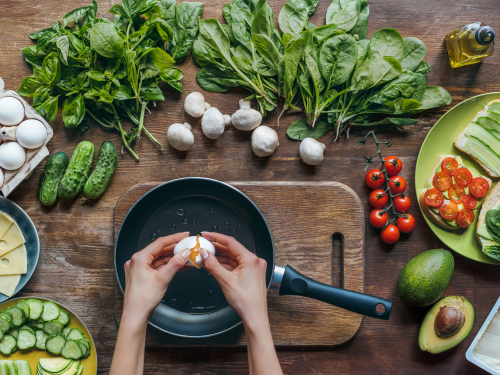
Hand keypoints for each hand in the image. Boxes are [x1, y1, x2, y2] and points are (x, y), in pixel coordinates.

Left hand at [122, 232, 190, 324]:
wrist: (135, 316)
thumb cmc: (142, 300)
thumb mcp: (162, 279)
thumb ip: (175, 264)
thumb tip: (184, 253)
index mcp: (139, 258)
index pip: (160, 243)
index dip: (174, 238)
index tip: (185, 235)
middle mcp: (137, 261)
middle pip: (159, 250)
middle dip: (174, 249)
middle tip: (187, 246)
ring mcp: (139, 269)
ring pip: (159, 259)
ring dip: (172, 258)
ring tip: (186, 257)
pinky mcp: (142, 276)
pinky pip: (157, 266)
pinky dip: (167, 266)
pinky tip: (179, 266)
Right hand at [201, 232, 282, 374]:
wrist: (255, 316)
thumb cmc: (246, 301)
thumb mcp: (225, 281)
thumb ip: (213, 265)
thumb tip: (205, 254)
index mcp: (251, 259)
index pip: (231, 242)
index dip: (216, 237)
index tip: (206, 234)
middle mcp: (255, 261)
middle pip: (232, 249)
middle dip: (217, 247)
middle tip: (204, 243)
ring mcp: (254, 267)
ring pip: (234, 257)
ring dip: (221, 256)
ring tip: (207, 254)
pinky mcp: (252, 273)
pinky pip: (237, 264)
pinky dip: (226, 264)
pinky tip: (216, 264)